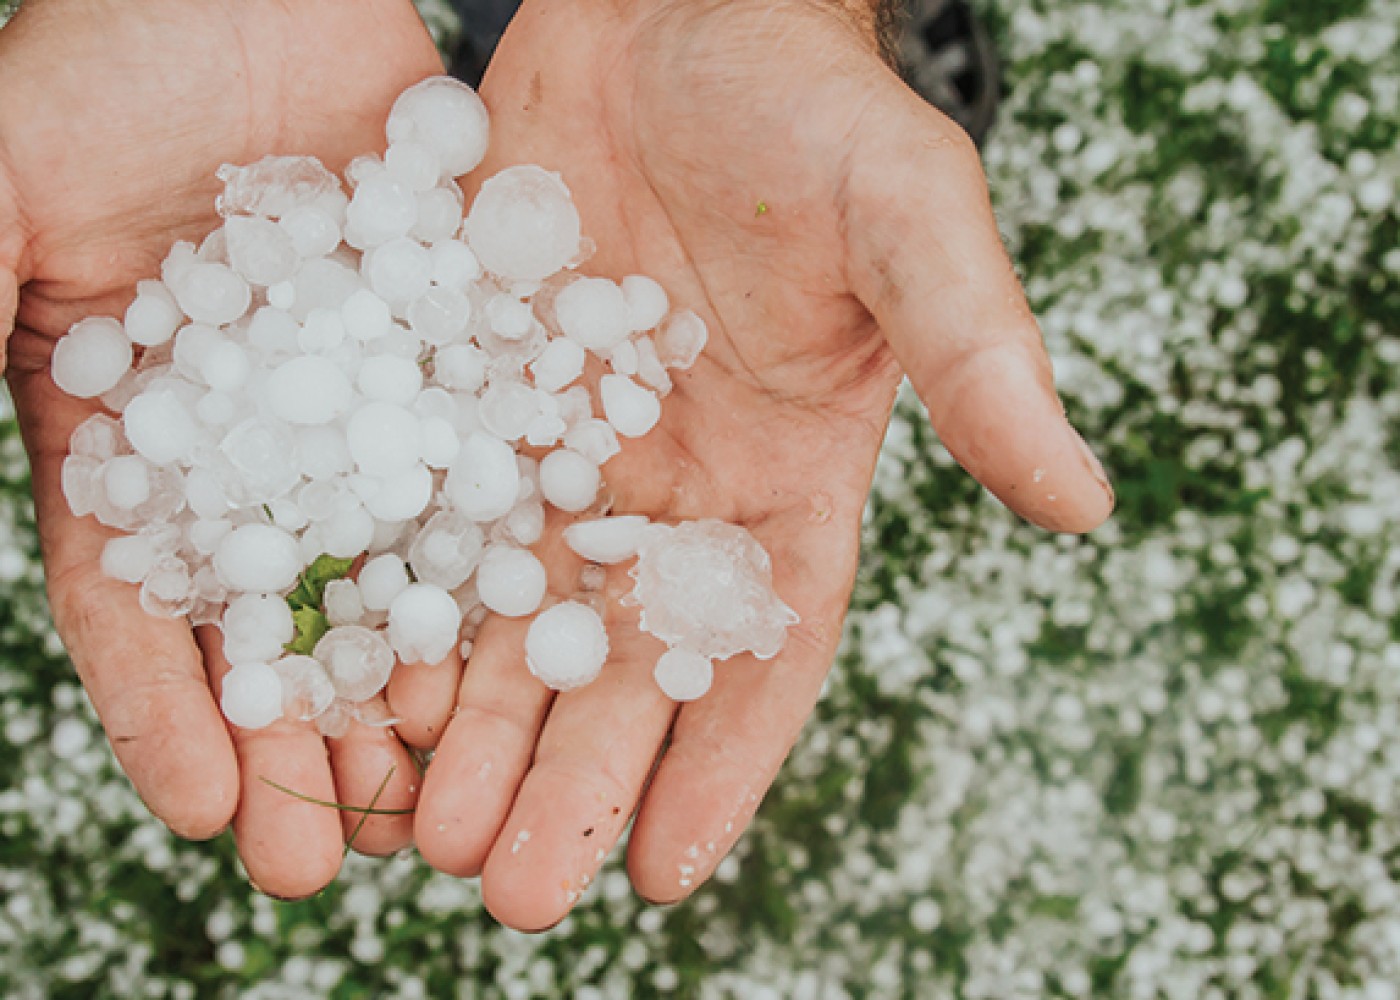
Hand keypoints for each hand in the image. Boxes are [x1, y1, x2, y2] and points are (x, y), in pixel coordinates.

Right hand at [0, 0, 443, 896]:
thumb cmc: (117, 56)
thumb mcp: (10, 172)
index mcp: (131, 425)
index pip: (141, 599)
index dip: (169, 710)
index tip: (210, 815)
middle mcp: (257, 440)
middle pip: (277, 618)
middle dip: (302, 742)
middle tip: (340, 859)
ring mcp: (365, 407)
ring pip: (390, 572)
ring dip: (413, 687)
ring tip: (442, 797)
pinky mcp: (457, 361)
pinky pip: (486, 475)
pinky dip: (500, 564)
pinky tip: (527, 650)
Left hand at [408, 0, 1113, 928]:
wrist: (672, 11)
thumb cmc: (808, 108)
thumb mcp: (908, 221)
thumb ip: (981, 358)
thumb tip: (1084, 502)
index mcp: (789, 476)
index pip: (764, 649)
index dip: (719, 762)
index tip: (661, 873)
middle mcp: (674, 488)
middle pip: (623, 664)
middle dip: (569, 778)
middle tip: (506, 894)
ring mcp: (567, 447)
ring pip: (514, 616)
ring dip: (469, 726)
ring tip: (416, 830)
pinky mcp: (474, 395)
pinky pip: (430, 519)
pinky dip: (396, 606)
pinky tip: (351, 686)